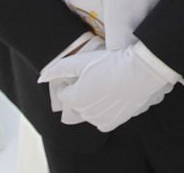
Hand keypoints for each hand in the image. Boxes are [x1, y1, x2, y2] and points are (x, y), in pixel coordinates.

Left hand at [42, 45, 176, 132]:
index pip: (64, 93)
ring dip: (91, 103)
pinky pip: (102, 122)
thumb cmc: (111, 63)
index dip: (70, 82)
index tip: (80, 74)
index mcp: (75, 97)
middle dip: (80, 93)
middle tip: (94, 79)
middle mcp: (85, 112)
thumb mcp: (82, 61)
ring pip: (88, 113)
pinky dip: (103, 113)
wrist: (141, 71)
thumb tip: (41, 78)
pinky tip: (110, 101)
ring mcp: (100, 118)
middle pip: (76, 104)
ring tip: (104, 87)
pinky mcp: (114, 121)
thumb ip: (58, 69)